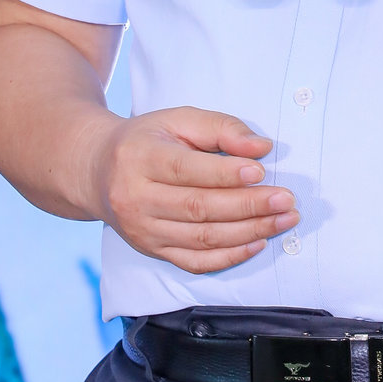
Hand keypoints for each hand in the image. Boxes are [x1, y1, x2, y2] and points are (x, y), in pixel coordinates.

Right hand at [90, 106, 298, 273]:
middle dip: (248, 206)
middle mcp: (136, 198)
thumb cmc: (147, 140)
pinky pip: (194, 262)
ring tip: (283, 220)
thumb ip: (221, 128)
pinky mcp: (152, 251)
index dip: (225, 174)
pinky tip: (256, 243)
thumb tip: (261, 148)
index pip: (186, 170)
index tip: (261, 171)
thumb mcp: (178, 119)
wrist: (97, 172)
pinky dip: (229, 257)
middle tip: (286, 200)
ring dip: (248, 232)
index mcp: (140, 158)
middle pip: (198, 208)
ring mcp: (143, 230)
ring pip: (201, 239)